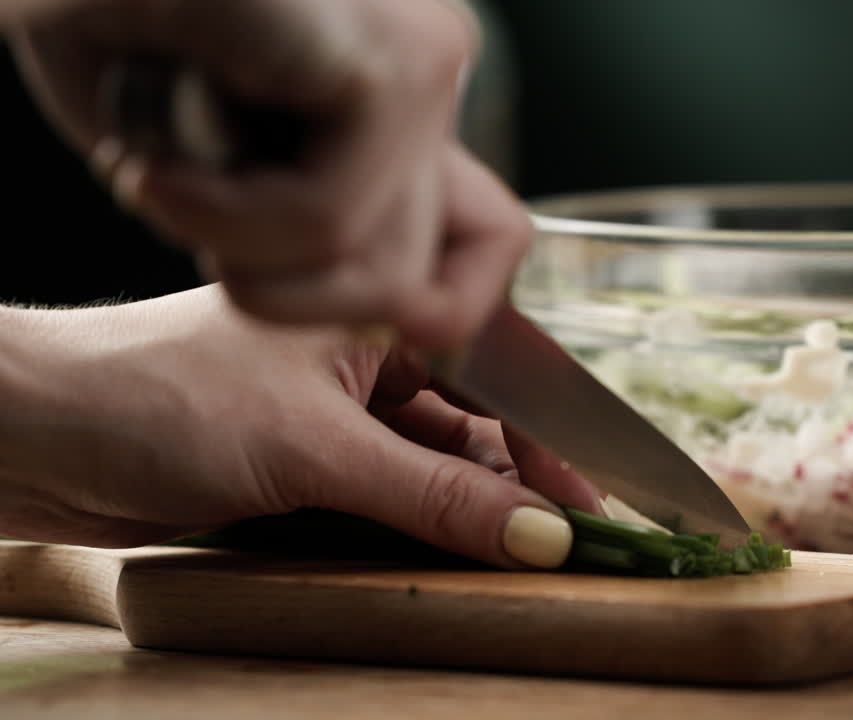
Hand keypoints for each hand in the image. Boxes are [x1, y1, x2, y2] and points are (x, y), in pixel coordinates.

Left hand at [0, 286, 599, 567]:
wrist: (40, 437)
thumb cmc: (161, 397)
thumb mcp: (317, 448)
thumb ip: (435, 495)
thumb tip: (539, 534)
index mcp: (380, 312)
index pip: (500, 373)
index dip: (556, 438)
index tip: (598, 502)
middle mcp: (370, 357)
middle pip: (476, 425)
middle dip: (524, 483)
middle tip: (572, 544)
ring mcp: (340, 412)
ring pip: (438, 466)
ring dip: (477, 513)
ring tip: (524, 560)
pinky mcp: (312, 461)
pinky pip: (393, 496)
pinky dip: (426, 529)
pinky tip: (459, 557)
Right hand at [7, 0, 524, 349]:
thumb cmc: (110, 25)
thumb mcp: (219, 157)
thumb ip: (309, 229)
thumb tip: (397, 319)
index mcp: (407, 92)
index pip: (495, 241)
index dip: (423, 309)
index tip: (305, 296)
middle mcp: (432, 71)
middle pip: (427, 277)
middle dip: (293, 297)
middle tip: (192, 212)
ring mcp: (422, 64)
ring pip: (384, 274)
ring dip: (241, 260)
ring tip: (164, 175)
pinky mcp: (384, 65)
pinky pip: (327, 223)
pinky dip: (221, 221)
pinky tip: (157, 161)